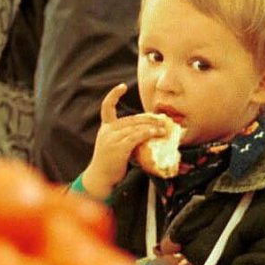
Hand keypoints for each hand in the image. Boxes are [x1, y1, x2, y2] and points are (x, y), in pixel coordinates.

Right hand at [79, 83, 169, 198]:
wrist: (101, 178)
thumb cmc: (111, 164)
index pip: (106, 107)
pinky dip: (148, 133)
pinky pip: (136, 136)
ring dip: (152, 127)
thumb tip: (148, 132)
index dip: (114, 95)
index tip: (122, 86)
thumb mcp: (116, 145)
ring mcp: (111, 139)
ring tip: (164, 128)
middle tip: (162, 119)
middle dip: (148, 118)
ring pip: (135, 127)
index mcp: (105, 128)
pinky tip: (157, 133)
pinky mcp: (118, 147)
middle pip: (131, 119)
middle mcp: (107, 131)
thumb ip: (126, 136)